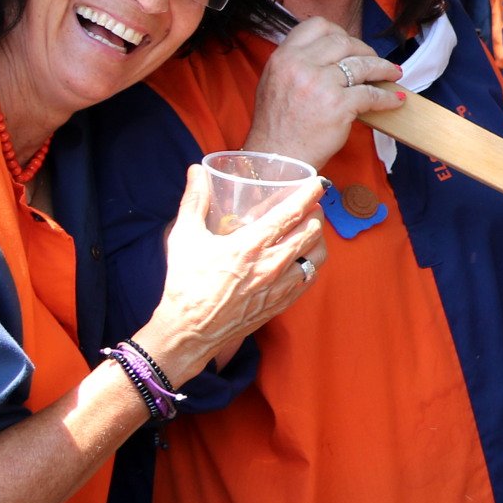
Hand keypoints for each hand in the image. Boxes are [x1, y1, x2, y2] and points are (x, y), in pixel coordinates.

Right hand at [137, 164, 327, 382]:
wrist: (189, 331)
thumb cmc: (185, 284)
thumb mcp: (185, 237)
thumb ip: (193, 201)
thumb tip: (196, 171)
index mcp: (250, 246)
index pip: (291, 213)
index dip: (309, 195)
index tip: (318, 183)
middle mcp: (272, 265)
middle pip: (312, 231)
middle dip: (315, 213)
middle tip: (310, 205)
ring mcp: (280, 286)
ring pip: (317, 255)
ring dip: (317, 239)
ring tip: (309, 229)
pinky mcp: (282, 303)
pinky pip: (310, 278)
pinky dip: (311, 263)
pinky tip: (303, 257)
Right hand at [245, 16, 405, 170]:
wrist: (277, 159)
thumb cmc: (278, 126)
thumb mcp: (275, 82)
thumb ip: (297, 63)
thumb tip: (330, 55)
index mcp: (283, 57)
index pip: (317, 25)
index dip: (339, 31)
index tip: (351, 44)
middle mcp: (300, 65)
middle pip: (344, 41)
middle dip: (365, 50)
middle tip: (375, 61)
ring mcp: (320, 84)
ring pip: (363, 64)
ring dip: (383, 68)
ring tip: (393, 74)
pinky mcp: (339, 105)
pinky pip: (371, 94)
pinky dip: (387, 98)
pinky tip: (394, 100)